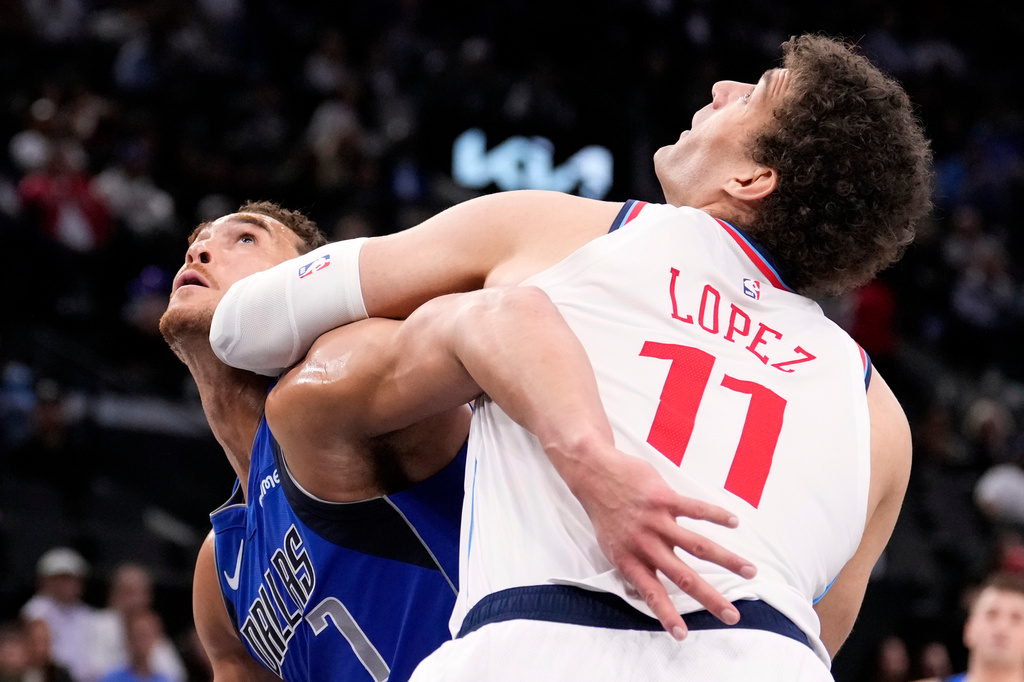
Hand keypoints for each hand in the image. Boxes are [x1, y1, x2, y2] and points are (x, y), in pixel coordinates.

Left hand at [568, 448, 756, 639]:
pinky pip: (696, 509)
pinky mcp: (664, 498)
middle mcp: (645, 545)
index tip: (683, 635)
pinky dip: (717, 515)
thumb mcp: (610, 546)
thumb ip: (632, 565)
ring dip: (727, 560)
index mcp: (630, 559)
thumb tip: (644, 590)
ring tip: (749, 571)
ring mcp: (656, 521)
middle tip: (732, 615)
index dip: (666, 614)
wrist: (594, 473)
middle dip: (710, 597)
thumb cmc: (605, 512)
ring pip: (698, 545)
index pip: (651, 593)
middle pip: (684, 575)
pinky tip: (734, 523)